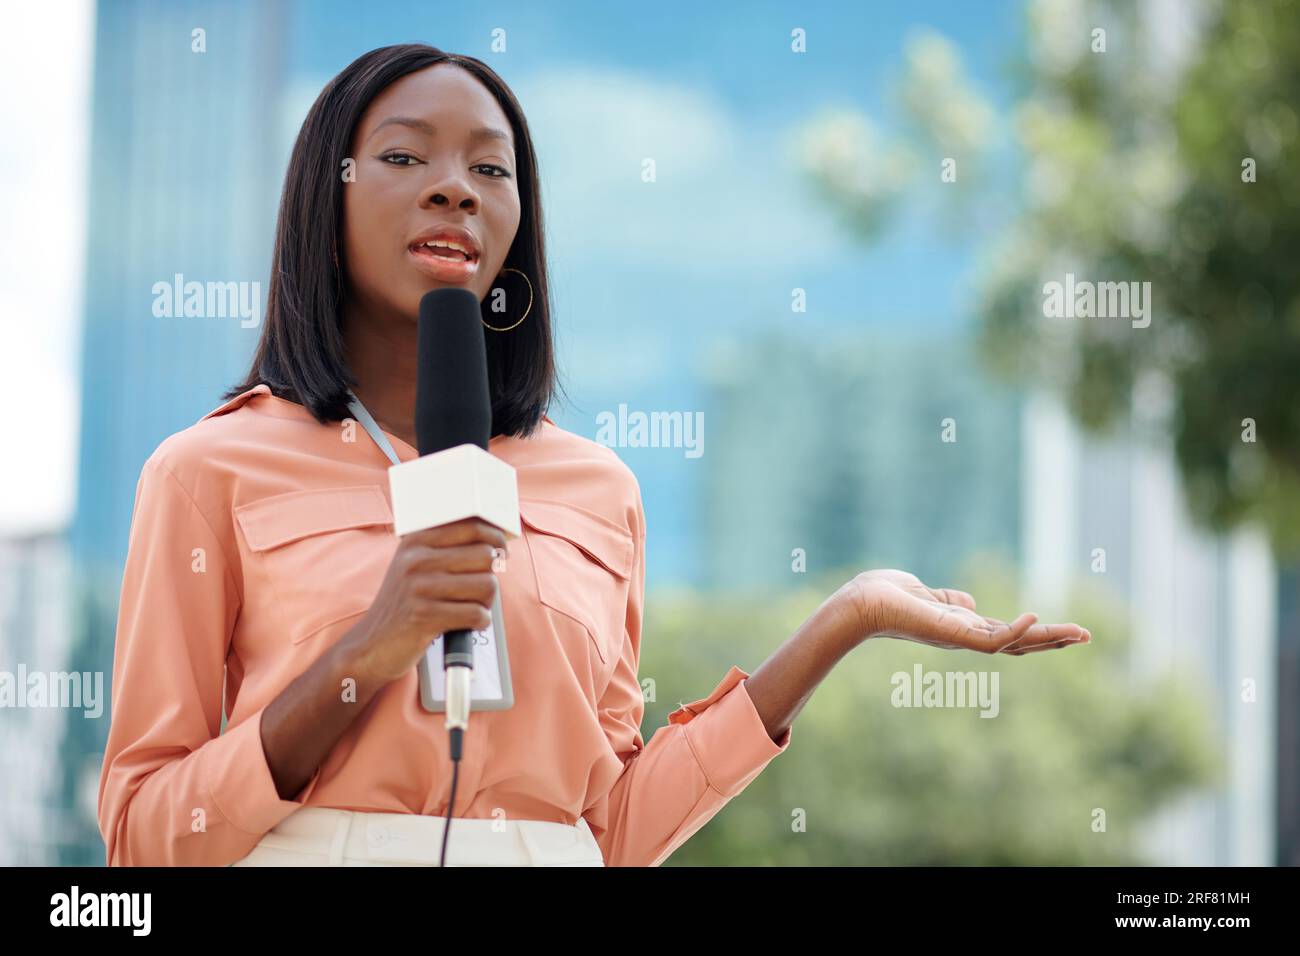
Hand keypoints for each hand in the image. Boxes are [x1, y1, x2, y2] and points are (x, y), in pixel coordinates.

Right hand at [342, 517, 506, 684]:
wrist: (371, 644)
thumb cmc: (405, 604)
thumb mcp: (416, 566)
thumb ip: (448, 548)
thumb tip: (497, 540)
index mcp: (417, 541)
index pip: (473, 527)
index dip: (496, 540)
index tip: (501, 553)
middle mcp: (416, 559)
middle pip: (486, 556)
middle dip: (491, 576)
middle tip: (479, 591)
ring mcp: (419, 587)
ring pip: (486, 585)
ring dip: (486, 602)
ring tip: (468, 609)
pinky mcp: (424, 616)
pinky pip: (477, 614)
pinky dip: (479, 622)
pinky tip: (465, 624)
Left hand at [843, 569, 1089, 654]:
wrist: (860, 603)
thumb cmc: (883, 597)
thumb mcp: (925, 595)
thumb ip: (949, 602)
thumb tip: (970, 605)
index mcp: (961, 628)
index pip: (1007, 634)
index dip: (1036, 633)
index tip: (1066, 630)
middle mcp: (964, 638)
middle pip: (1019, 644)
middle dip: (1053, 641)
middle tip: (1087, 636)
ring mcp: (960, 639)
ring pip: (1014, 645)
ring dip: (1047, 639)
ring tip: (1078, 633)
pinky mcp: (953, 635)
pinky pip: (992, 639)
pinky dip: (1015, 631)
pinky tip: (1034, 618)